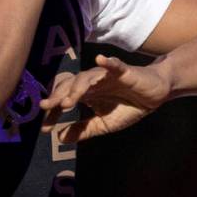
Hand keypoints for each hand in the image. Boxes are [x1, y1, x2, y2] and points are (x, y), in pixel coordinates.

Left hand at [38, 54, 170, 143]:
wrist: (152, 95)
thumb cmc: (127, 106)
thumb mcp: (103, 124)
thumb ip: (83, 130)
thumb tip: (59, 138)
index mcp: (84, 94)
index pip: (63, 99)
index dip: (53, 112)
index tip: (44, 128)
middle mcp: (91, 82)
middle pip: (70, 85)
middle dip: (58, 96)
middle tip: (46, 107)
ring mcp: (105, 75)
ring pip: (87, 77)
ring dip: (77, 87)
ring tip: (68, 100)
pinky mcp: (123, 71)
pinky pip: (114, 65)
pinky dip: (107, 62)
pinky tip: (100, 59)